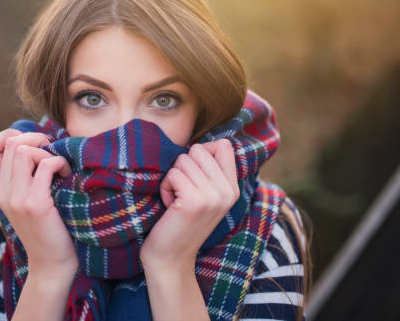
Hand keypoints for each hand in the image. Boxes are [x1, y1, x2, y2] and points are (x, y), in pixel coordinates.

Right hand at [0, 129, 77, 277]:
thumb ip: (26, 176)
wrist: (52, 265)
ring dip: (48, 152)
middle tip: (53, 153)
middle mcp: (3, 192)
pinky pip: (46, 164)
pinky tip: (67, 175)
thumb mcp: (29, 200)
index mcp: (0, 189)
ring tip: (60, 167)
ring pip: (24, 149)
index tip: (34, 143)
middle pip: (11, 143)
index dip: (10, 135)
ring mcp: (17, 198)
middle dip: (36, 139)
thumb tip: (40, 142)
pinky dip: (60, 163)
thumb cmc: (49, 229)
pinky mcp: (35, 204)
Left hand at [140, 139, 239, 270]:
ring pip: (183, 160)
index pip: (223, 145)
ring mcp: (213, 196)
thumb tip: (210, 141)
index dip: (201, 154)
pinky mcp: (194, 201)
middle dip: (182, 167)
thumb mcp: (205, 194)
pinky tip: (170, 206)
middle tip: (182, 192)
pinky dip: (165, 187)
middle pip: (198, 149)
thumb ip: (210, 170)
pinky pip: (172, 174)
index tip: (194, 177)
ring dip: (172, 178)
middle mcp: (228, 191)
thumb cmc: (181, 221)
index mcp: (233, 188)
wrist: (171, 258)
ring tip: (176, 200)